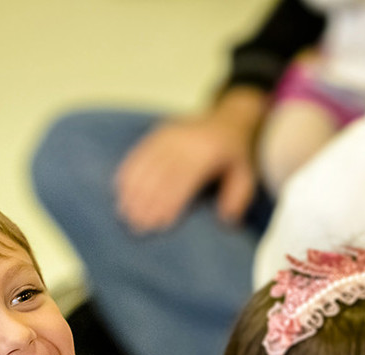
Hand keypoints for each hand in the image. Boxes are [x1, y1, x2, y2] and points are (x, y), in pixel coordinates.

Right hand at [114, 87, 264, 233]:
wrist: (228, 118)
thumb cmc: (234, 155)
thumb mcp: (246, 174)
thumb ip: (238, 197)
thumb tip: (226, 220)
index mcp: (207, 152)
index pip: (183, 181)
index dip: (169, 203)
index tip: (158, 224)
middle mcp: (185, 141)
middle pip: (160, 175)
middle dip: (146, 201)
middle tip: (135, 226)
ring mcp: (169, 134)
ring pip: (146, 164)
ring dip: (133, 190)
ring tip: (123, 213)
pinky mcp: (159, 132)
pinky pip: (139, 151)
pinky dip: (127, 171)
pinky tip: (118, 190)